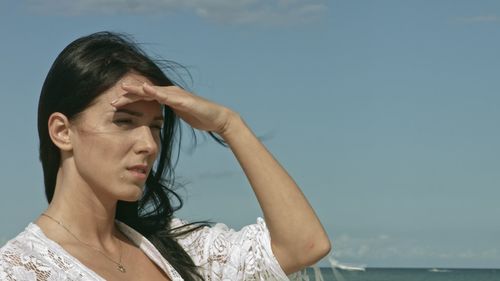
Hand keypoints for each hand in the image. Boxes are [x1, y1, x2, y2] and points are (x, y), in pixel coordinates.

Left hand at [112, 82, 235, 135]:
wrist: (217, 118)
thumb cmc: (200, 117)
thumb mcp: (180, 115)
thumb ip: (170, 114)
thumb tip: (158, 120)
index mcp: (167, 97)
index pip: (144, 98)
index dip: (129, 100)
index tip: (114, 105)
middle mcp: (170, 93)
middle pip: (145, 92)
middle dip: (128, 95)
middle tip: (111, 100)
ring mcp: (176, 94)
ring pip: (153, 91)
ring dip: (137, 90)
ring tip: (124, 89)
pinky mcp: (183, 99)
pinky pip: (167, 95)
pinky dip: (156, 92)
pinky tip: (146, 90)